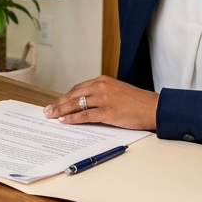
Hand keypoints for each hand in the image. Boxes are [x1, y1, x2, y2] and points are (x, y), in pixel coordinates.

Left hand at [43, 75, 158, 130]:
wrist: (154, 107)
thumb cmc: (138, 102)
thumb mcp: (117, 92)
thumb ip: (101, 94)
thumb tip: (86, 104)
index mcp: (102, 81)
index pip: (78, 88)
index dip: (65, 97)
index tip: (56, 103)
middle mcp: (101, 87)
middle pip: (73, 95)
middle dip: (58, 103)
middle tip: (47, 110)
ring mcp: (103, 99)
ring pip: (76, 104)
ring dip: (61, 111)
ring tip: (51, 116)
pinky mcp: (107, 111)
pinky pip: (85, 115)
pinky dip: (73, 118)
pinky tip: (65, 121)